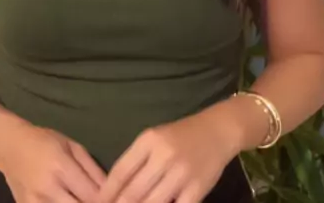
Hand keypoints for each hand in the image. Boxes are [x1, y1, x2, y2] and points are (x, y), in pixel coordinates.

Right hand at [2, 122, 106, 202]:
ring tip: (82, 198)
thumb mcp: (72, 146)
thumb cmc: (44, 141)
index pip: (91, 196)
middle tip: (102, 201)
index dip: (107, 202)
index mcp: (61, 168)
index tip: (116, 199)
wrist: (10, 147)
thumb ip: (93, 169)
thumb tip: (113, 190)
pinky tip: (68, 200)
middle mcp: (47, 189)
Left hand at [96, 107, 237, 202]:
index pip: (120, 173)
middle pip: (132, 193)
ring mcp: (180, 174)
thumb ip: (136, 161)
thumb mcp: (154, 138)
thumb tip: (113, 189)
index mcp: (148, 140)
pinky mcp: (197, 189)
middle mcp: (163, 156)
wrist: (217, 130)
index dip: (106, 194)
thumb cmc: (181, 135)